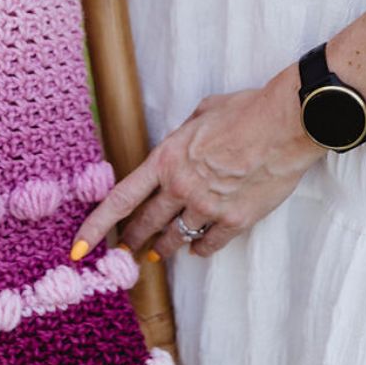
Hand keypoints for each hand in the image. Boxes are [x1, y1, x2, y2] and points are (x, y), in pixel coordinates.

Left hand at [71, 68, 323, 261]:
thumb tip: (182, 143)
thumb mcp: (202, 112)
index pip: (120, 200)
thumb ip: (184, 135)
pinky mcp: (234, 220)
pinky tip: (197, 250)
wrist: (287, 123)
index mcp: (166, 159)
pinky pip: (209, 245)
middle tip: (122, 253)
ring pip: (174, 239)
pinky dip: (200, 249)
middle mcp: (181, 187)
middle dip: (131, 240)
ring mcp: (207, 207)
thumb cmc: (247, 110)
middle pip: (145, 223)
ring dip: (163, 249)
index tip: (78, 248)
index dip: (95, 227)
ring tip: (156, 254)